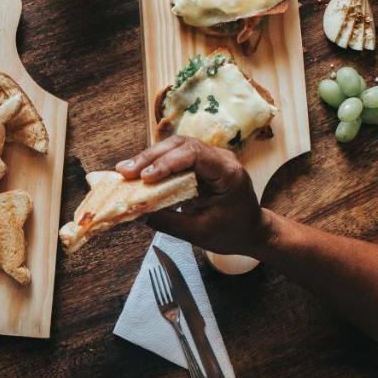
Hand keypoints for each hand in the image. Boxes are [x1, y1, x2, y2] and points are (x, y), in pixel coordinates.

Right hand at [115, 136, 272, 255]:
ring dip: (150, 157)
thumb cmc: (232, 233)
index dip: (167, 163)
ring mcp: (211, 158)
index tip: (145, 177)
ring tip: (126, 171)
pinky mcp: (202, 163)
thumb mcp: (199, 233)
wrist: (252, 231)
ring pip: (176, 146)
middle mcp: (220, 158)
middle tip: (125, 171)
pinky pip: (176, 156)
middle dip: (151, 157)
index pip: (195, 155)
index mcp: (228, 173)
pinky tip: (139, 172)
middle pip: (181, 145)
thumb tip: (137, 212)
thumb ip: (168, 222)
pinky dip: (156, 163)